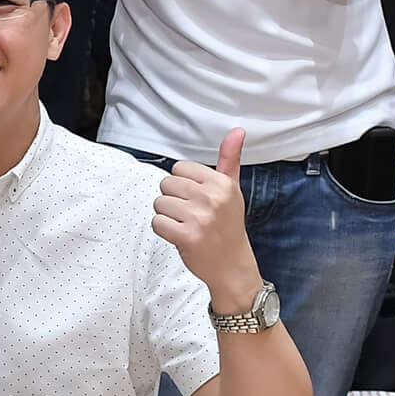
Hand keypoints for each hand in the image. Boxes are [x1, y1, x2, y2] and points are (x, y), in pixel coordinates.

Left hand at [153, 129, 262, 300]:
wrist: (232, 265)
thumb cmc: (228, 225)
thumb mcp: (232, 189)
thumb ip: (230, 159)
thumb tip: (237, 130)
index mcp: (222, 183)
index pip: (179, 168)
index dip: (183, 184)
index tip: (198, 199)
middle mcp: (212, 198)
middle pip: (166, 184)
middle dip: (174, 200)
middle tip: (192, 214)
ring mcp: (199, 218)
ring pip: (159, 203)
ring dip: (167, 216)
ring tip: (186, 225)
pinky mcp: (186, 236)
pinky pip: (157, 222)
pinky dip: (164, 230)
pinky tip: (180, 236)